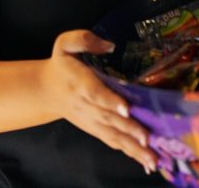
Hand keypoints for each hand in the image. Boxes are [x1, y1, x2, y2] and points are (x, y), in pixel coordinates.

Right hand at [40, 29, 157, 173]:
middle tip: (147, 137)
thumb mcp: (65, 44)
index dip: (109, 100)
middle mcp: (85, 104)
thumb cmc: (62, 63)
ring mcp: (90, 120)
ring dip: (132, 147)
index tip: (126, 108)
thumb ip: (84, 39)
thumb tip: (109, 46)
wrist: (47, 90)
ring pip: (112, 134)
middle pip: (108, 118)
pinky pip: (112, 141)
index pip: (94, 93)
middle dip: (128, 128)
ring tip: (151, 158)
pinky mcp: (95, 129)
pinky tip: (144, 160)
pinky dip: (128, 151)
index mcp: (79, 82)